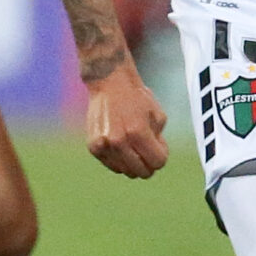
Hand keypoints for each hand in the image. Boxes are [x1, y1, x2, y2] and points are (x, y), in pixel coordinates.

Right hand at [85, 59, 167, 178]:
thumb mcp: (158, 116)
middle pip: (142, 172)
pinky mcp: (94, 147)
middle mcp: (119, 141)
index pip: (158, 162)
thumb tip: (154, 161)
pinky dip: (120, 160)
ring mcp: (104, 145)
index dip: (162, 155)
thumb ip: (158, 141)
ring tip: (134, 145)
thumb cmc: (137, 98)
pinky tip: (122, 145)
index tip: (159, 145)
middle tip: (147, 149)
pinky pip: (113, 166)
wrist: (110, 83)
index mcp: (138, 132)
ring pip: (127, 171)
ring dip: (134, 163)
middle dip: (149, 163)